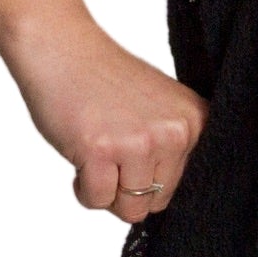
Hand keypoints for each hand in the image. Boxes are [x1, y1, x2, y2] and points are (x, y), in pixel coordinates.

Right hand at [8, 21, 210, 222]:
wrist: (62, 48)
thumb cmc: (104, 79)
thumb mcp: (160, 106)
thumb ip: (173, 145)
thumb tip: (165, 198)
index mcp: (195, 120)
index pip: (182, 184)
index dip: (151, 176)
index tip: (134, 147)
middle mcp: (176, 132)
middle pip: (157, 201)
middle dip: (128, 188)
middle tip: (111, 149)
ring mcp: (140, 142)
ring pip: (131, 208)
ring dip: (106, 190)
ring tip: (97, 151)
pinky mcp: (102, 150)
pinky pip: (97, 201)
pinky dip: (83, 189)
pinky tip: (81, 153)